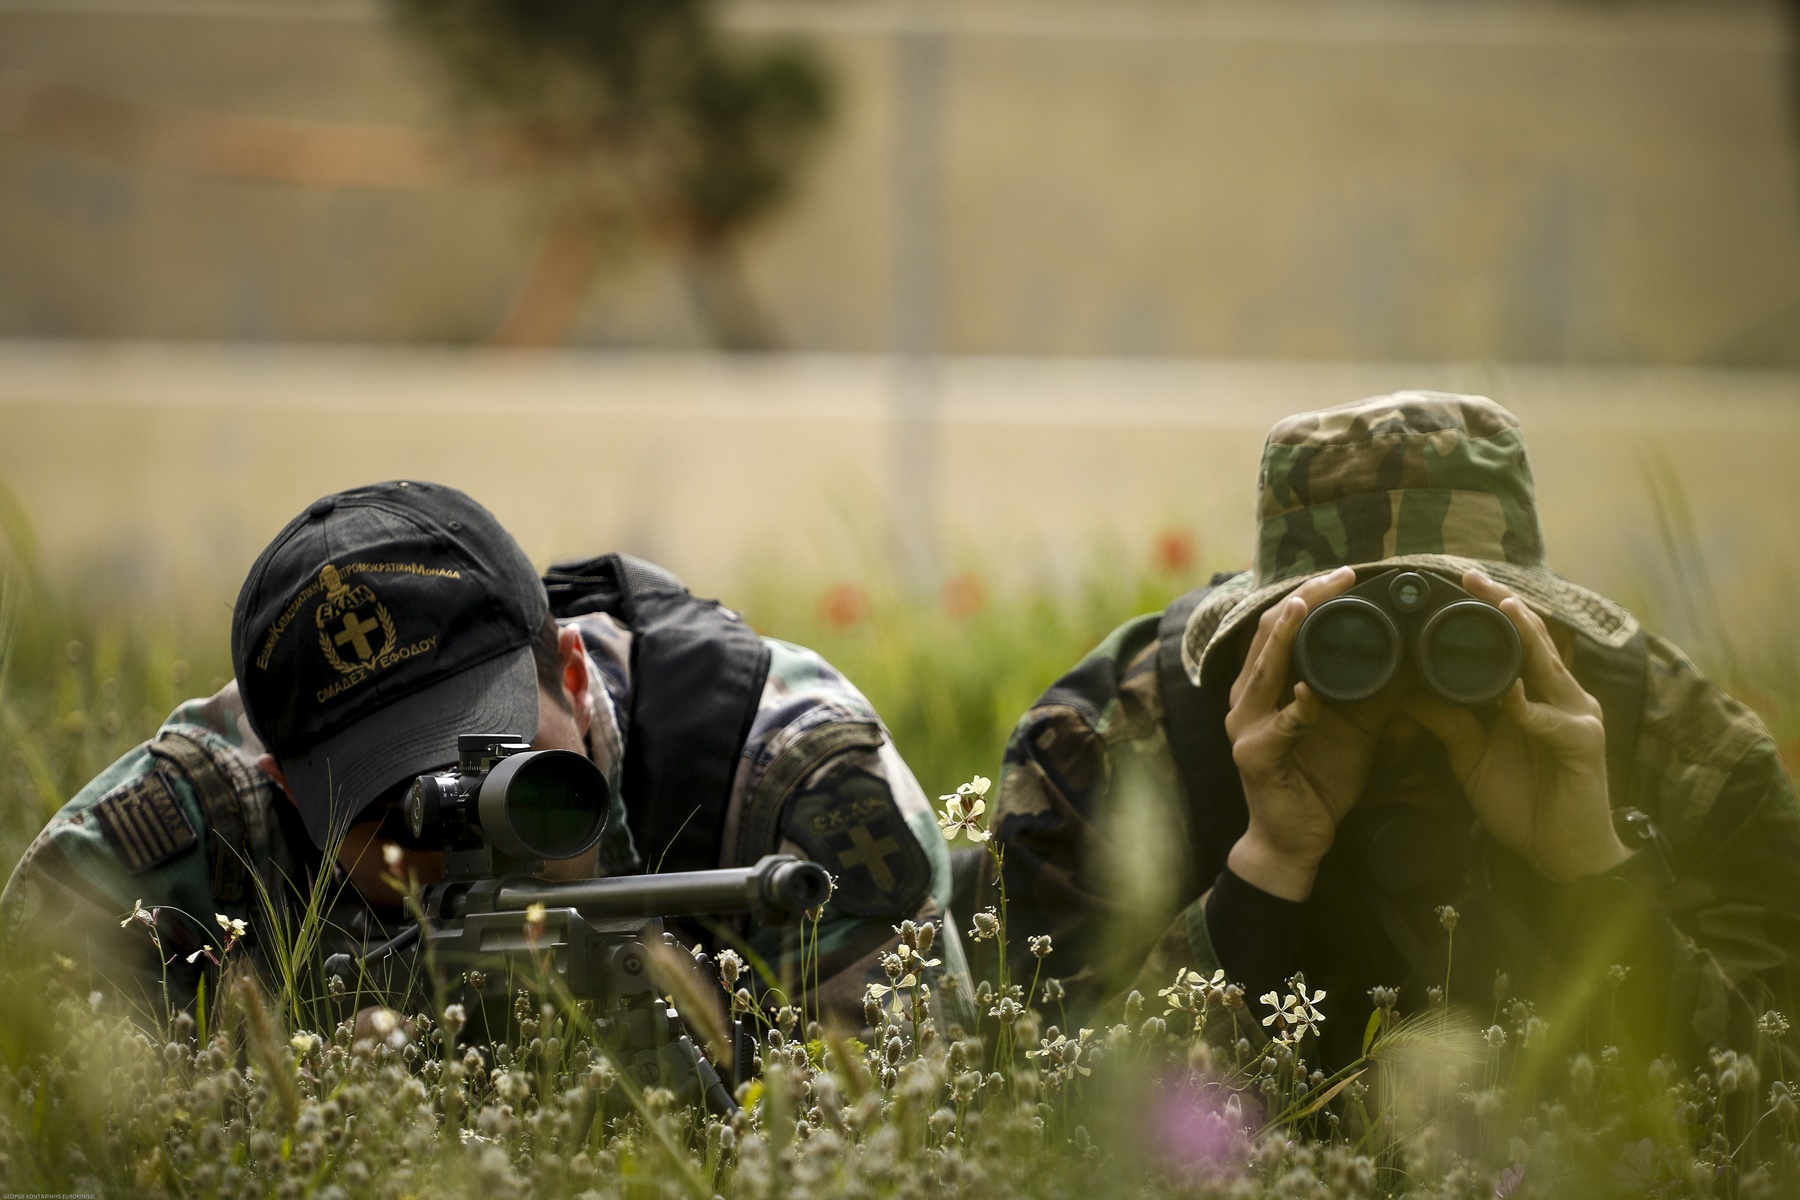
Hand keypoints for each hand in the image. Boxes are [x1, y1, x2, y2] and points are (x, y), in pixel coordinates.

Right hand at [1225, 566, 1394, 900]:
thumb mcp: (1354, 727)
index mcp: (1267, 686)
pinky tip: (1309, 696)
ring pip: (1261, 672)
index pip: (1282, 627)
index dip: (1309, 595)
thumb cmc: (1319, 779)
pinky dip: (1294, 711)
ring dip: (1284, 638)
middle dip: (1301, 601)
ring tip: (1305, 608)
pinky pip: (1276, 729)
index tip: (1344, 573)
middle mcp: (1247, 699)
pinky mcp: (1254, 758)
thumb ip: (1373, 692)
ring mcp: (1245, 727)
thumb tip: (1414, 657)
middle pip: (1268, 636)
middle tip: (1336, 577)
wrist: (1295, 839)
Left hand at [1400, 569, 1630, 881]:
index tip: (1459, 582)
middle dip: (1504, 606)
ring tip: (1503, 606)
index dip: (1491, 611)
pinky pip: (1554, 723)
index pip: (1513, 642)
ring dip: (1526, 637)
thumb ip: (1448, 722)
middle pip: (1532, 641)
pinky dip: (1531, 711)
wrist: (1559, 852)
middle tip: (1472, 577)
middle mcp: (1560, 696)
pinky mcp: (1585, 745)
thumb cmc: (1522, 799)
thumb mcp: (1472, 756)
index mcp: (1534, 694)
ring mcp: (1577, 717)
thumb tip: (1407, 693)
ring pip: (1550, 668)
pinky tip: (1512, 699)